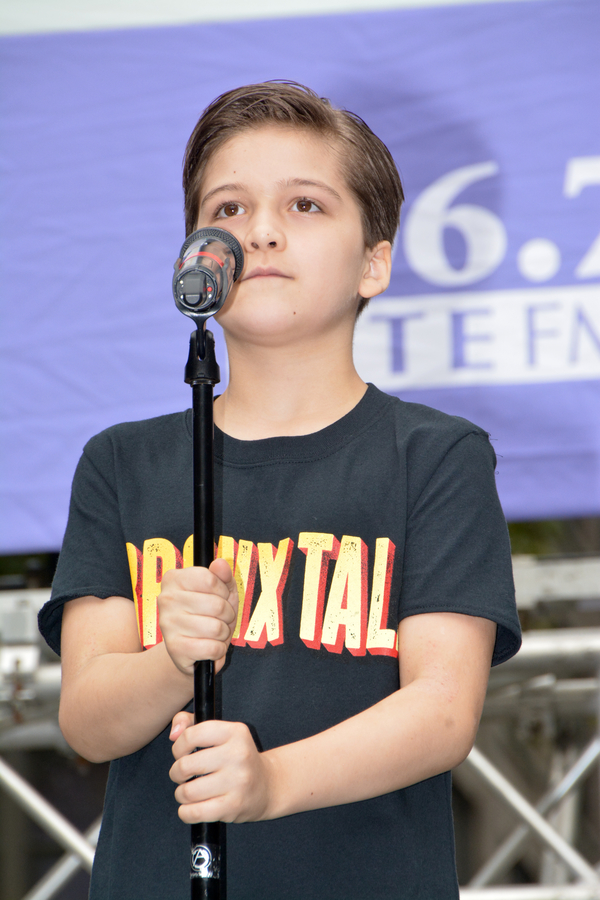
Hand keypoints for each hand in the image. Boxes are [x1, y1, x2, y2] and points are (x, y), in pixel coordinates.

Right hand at [157, 559, 237, 676]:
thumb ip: (222, 575)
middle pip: (217, 605)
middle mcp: (166, 599)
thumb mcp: (220, 590)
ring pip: (217, 628)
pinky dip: (218, 649)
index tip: (218, 596)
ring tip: (213, 632)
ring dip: (223, 633)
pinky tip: (207, 646)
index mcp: (174, 579)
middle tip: (218, 617)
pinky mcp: (174, 649)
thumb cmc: (207, 613)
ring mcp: (168, 624)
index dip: (222, 591)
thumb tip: (220, 563)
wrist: (189, 648)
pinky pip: (213, 648)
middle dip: (227, 614)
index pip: (210, 579)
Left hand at [169, 712, 273, 823]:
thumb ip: (190, 723)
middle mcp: (238, 755)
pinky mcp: (233, 806)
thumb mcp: (220, 732)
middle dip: (177, 773)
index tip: (182, 754)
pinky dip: (186, 812)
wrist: (267, 785)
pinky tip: (191, 807)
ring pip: (187, 791)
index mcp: (235, 732)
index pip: (191, 735)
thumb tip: (173, 735)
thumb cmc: (235, 757)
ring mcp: (237, 782)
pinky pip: (195, 813)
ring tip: (188, 791)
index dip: (178, 747)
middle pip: (185, 766)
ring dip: (181, 794)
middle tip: (183, 775)